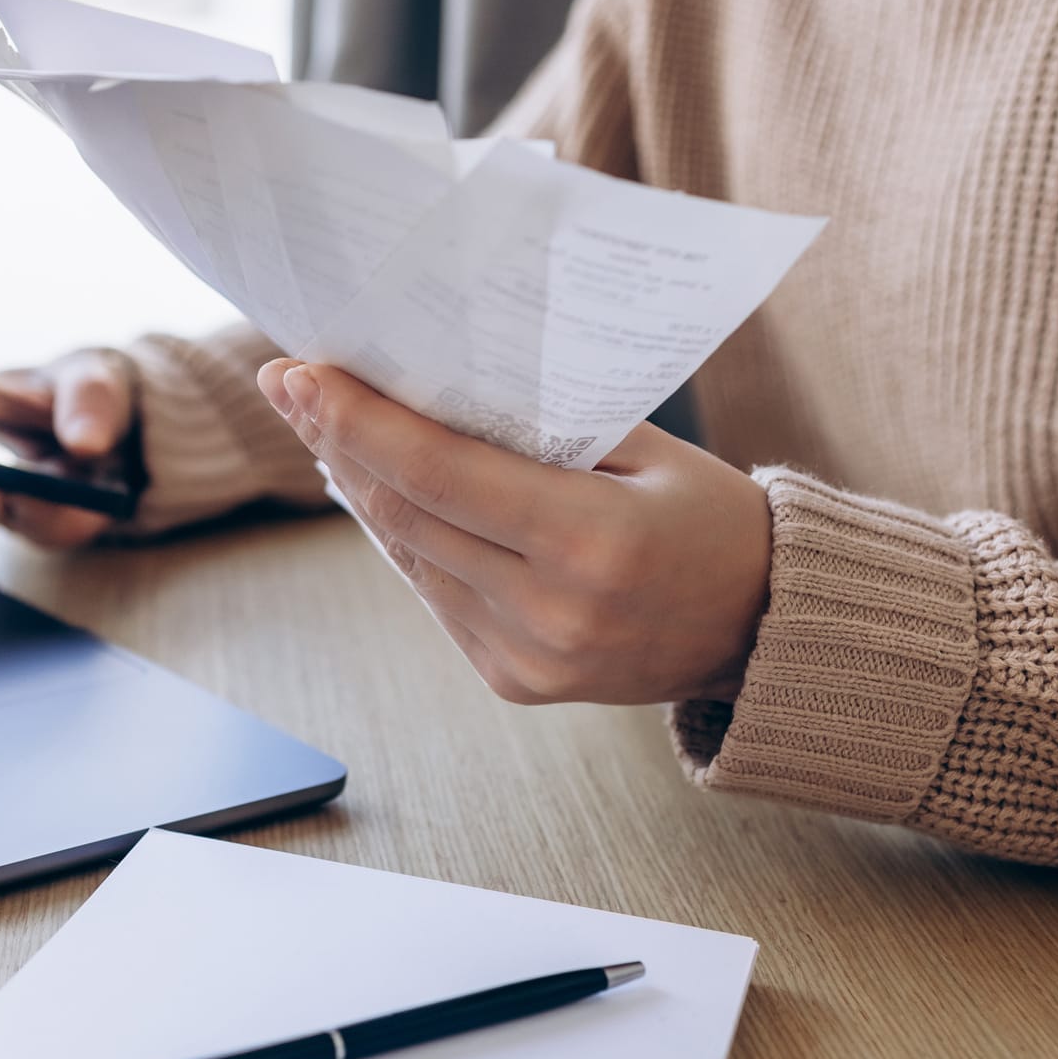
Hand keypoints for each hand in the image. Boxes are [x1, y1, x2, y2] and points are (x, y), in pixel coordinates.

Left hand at [257, 360, 770, 705]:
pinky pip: (435, 596)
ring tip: (324, 427)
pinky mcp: (513, 683)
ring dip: (362, 489)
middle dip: (338, 443)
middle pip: (406, 513)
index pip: (437, 471)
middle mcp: (551, 611)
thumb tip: (425, 381)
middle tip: (291, 385)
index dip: (356, 421)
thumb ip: (540, 425)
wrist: (765, 632)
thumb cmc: (710, 519)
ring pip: (409, 556)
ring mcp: (526, 659)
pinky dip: (408, 540)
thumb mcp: (644, 450)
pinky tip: (385, 492)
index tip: (300, 374)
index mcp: (591, 541)